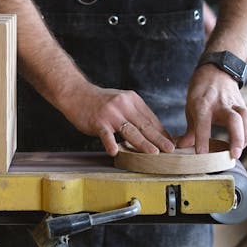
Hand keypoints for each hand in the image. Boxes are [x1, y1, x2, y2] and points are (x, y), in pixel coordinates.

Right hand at [58, 83, 175, 156]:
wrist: (75, 92)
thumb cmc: (98, 100)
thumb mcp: (120, 100)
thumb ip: (133, 113)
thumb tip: (149, 130)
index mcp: (132, 100)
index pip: (151, 118)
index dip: (162, 132)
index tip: (170, 142)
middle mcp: (123, 105)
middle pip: (144, 125)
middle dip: (159, 139)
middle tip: (170, 149)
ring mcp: (111, 114)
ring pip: (130, 131)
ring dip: (143, 143)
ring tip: (153, 153)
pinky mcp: (98, 121)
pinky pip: (106, 135)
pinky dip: (110, 143)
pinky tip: (114, 152)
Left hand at [176, 64, 246, 158]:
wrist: (215, 71)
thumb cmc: (201, 93)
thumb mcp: (190, 109)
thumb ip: (190, 130)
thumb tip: (182, 147)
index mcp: (202, 105)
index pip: (203, 124)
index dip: (202, 140)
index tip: (202, 155)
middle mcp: (220, 104)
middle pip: (233, 120)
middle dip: (236, 139)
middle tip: (235, 155)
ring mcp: (233, 103)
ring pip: (246, 117)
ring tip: (241, 149)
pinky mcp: (243, 104)